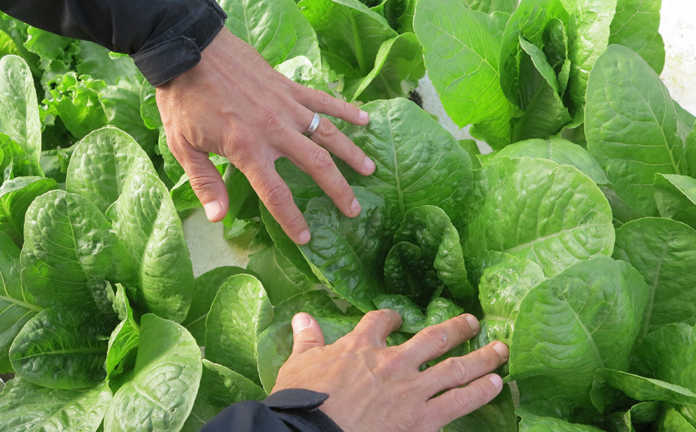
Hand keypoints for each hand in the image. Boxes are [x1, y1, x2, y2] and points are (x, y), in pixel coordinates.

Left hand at [155, 28, 374, 243]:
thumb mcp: (183, 146)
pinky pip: (323, 100)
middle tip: (353, 210)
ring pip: (327, 134)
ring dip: (351, 153)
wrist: (190, 50)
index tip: (306, 237)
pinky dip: (345, 109)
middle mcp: (274, 131)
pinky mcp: (289, 88)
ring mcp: (286, 107)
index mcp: (247, 149)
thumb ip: (205, 183)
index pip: (276, 193)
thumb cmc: (183, 100)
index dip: (292, 218)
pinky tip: (365, 119)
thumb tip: (218, 218)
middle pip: (316, 166)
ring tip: (369, 170)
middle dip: (337, 190)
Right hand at [273, 310, 508, 431]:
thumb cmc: (302, 400)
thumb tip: (301, 317)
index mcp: (361, 346)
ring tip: (501, 350)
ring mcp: (411, 390)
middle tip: (473, 322)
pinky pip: (457, 402)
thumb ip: (307, 340)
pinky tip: (495, 384)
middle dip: (455, 329)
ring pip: (454, 368)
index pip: (381, 322)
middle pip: (432, 338)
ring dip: (480, 358)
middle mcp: (393, 362)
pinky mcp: (421, 419)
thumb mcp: (298, 365)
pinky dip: (478, 392)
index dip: (390, 318)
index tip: (395, 318)